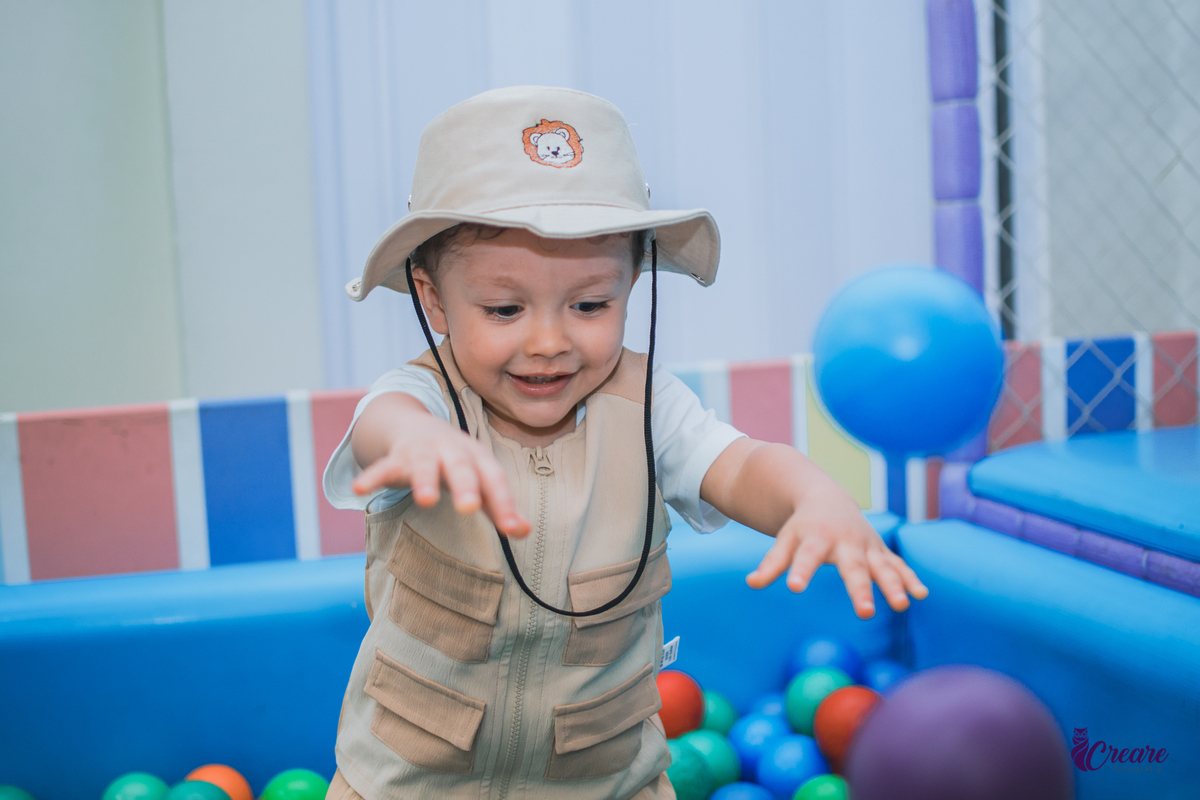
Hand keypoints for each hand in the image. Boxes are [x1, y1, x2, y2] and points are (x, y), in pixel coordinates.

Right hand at [352, 409, 529, 537]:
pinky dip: (372, 476)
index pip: (494, 479)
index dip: (505, 503)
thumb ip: (500, 507)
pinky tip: (360, 489)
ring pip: (424, 465)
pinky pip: (383, 466)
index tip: (513, 529)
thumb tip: (524, 531)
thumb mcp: (480, 479)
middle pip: (461, 468)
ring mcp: (423, 452)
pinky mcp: (396, 457)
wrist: (416, 425)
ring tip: (425, 501)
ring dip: (425, 480)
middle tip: (469, 507)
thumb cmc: (457, 462)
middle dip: (465, 486)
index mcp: (478, 458)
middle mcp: (452, 451)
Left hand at [745, 495, 927, 618]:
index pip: (807, 556)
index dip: (801, 571)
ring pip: (883, 567)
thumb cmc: (803, 527)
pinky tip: (921, 594)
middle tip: (864, 613)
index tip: (795, 587)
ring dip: (894, 585)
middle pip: (853, 568)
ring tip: (902, 605)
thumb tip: (752, 584)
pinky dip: (910, 578)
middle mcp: (846, 543)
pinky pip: (898, 565)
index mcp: (817, 538)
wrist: (828, 499)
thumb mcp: (785, 540)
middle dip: (860, 589)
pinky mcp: (881, 552)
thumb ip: (772, 563)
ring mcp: (867, 547)